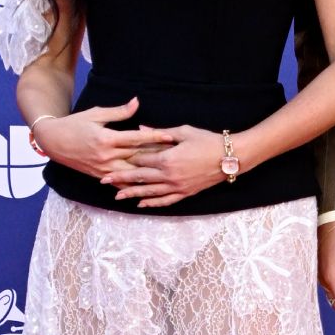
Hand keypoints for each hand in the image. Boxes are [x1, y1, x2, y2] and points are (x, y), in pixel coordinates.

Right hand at [32, 99, 176, 181]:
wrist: (53, 142)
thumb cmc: (75, 124)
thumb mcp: (96, 114)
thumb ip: (119, 112)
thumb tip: (137, 102)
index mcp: (106, 139)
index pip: (136, 138)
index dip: (154, 137)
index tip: (170, 136)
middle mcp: (106, 156)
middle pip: (137, 157)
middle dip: (157, 156)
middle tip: (177, 156)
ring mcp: (103, 169)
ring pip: (131, 173)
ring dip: (149, 173)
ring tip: (167, 173)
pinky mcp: (100, 176)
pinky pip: (120, 184)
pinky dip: (134, 186)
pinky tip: (148, 189)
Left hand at [111, 124, 225, 206]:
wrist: (230, 158)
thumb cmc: (208, 141)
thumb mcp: (183, 132)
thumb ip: (160, 133)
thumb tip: (141, 129)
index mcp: (168, 158)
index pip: (141, 159)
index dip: (127, 158)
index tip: (114, 157)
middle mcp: (169, 176)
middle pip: (139, 178)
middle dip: (120, 179)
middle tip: (103, 180)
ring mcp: (177, 187)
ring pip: (149, 193)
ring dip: (132, 194)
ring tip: (117, 197)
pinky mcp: (185, 193)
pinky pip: (166, 201)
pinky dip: (152, 204)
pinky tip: (141, 205)